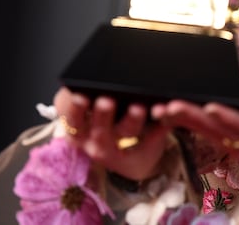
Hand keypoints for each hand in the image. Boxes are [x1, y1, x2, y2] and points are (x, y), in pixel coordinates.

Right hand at [53, 87, 170, 180]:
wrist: (125, 155)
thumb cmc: (101, 122)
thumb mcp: (82, 114)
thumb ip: (78, 99)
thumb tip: (80, 83)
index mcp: (80, 130)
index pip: (74, 121)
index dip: (75, 110)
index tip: (80, 96)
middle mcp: (99, 142)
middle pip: (100, 130)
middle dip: (103, 115)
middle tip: (106, 100)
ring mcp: (122, 147)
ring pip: (127, 133)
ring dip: (133, 120)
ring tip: (138, 107)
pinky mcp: (146, 148)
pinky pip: (154, 136)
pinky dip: (160, 123)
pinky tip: (163, 110)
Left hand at [152, 77, 238, 194]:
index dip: (230, 118)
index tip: (210, 107)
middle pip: (222, 134)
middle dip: (194, 120)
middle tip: (169, 107)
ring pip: (214, 139)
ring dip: (188, 125)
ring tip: (164, 111)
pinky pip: (217, 143)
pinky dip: (197, 130)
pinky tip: (178, 119)